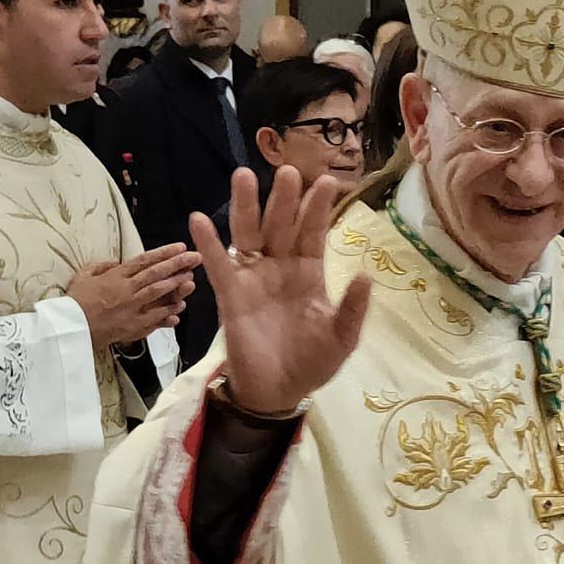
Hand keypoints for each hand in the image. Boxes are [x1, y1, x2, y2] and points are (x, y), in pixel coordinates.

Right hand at [66, 245, 199, 350]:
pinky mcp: (132, 327)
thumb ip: (101, 266)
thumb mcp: (83, 276)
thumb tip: (117, 261)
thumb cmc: (75, 301)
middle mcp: (127, 290)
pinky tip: (179, 310)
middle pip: (156, 274)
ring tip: (191, 280)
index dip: (164, 253)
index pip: (144, 260)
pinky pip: (154, 320)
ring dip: (176, 286)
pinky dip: (167, 315)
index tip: (181, 247)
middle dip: (178, 264)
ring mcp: (132, 308)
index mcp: (116, 276)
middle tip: (195, 258)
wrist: (70, 328)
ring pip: (158, 294)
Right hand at [192, 166, 371, 416]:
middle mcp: (280, 267)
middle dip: (284, 199)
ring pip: (248, 234)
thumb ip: (352, 308)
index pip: (313, 233)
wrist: (279, 392)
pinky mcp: (230, 296)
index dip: (318, 209)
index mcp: (309, 273)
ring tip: (243, 176)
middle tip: (289, 170)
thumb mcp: (342, 338)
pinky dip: (208, 243)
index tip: (327, 181)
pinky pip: (219, 266)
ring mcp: (253, 279)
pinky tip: (198, 219)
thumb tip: (365, 275)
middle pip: (281, 225)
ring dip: (246, 206)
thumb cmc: (312, 362)